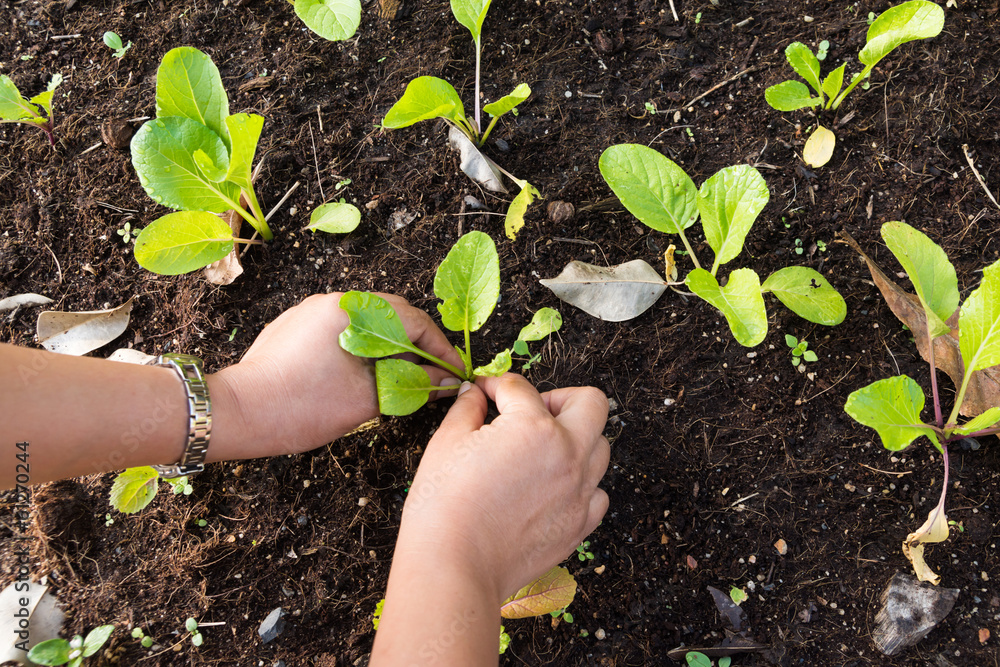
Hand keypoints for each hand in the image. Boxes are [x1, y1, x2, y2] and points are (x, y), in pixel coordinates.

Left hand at [208, 292, 463, 461]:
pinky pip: (342, 330)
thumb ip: (413, 385)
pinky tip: (367, 375)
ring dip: (390, 347)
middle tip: (434, 375)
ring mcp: (310, 312)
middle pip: (392, 315)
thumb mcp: (367, 399)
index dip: (439, 348)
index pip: (413, 320)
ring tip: (404, 377)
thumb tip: (445, 382)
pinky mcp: (295, 327)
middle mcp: (331, 301)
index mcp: (351, 310)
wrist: (239, 413)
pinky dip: (364, 349)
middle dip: (417, 345)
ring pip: (367, 324)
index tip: (453, 372)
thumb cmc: (301, 406)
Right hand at [397, 374, 609, 601]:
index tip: (484, 392)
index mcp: (534, 427)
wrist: (453, 566)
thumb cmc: (444, 506)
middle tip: (532, 410)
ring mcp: (580, 491)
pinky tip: (552, 487)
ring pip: (600, 447)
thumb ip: (467, 409)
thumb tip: (474, 394)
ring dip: (576, 439)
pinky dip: (581, 484)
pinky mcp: (580, 524)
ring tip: (542, 449)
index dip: (495, 385)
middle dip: (560, 397)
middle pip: (591, 403)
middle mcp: (568, 454)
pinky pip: (597, 492)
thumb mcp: (446, 442)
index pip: (520, 388)